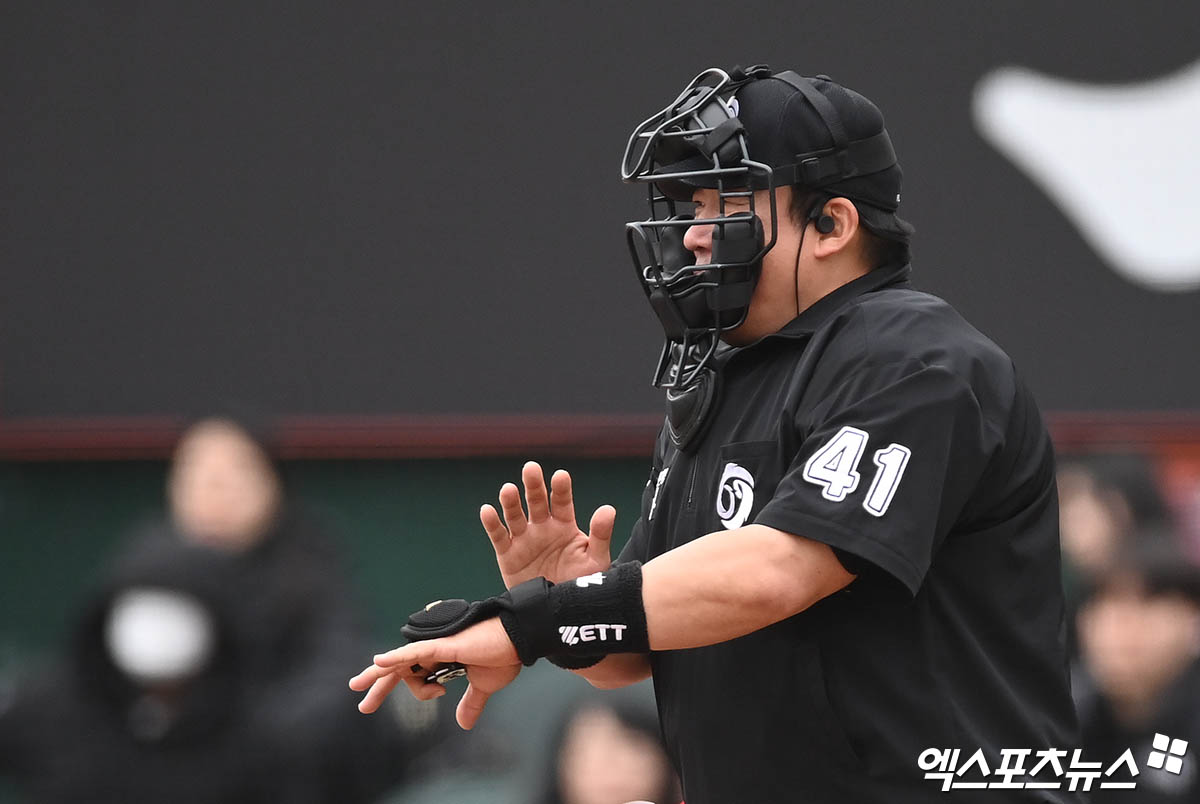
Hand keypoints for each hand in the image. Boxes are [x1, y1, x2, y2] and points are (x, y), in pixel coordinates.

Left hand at [349, 618, 520, 729]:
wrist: (520, 639)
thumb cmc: (505, 656)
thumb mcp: (483, 687)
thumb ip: (471, 703)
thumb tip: (464, 724)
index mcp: (443, 660)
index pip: (412, 676)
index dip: (396, 690)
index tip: (377, 705)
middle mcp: (435, 650)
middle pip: (400, 670)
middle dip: (378, 687)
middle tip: (363, 707)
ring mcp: (437, 646)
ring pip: (402, 662)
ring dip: (380, 675)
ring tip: (358, 686)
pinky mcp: (443, 645)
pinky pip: (415, 652)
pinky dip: (397, 657)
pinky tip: (378, 661)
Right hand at [481, 461, 615, 587]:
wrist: (558, 613)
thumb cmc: (580, 584)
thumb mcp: (595, 560)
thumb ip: (601, 535)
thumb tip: (608, 509)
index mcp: (565, 525)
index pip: (562, 501)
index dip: (561, 488)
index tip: (561, 476)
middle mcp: (543, 527)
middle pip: (537, 501)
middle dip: (534, 486)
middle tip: (531, 468)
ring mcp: (524, 539)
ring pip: (515, 515)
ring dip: (511, 502)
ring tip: (508, 490)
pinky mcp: (507, 554)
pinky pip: (498, 536)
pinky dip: (492, 523)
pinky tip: (487, 510)